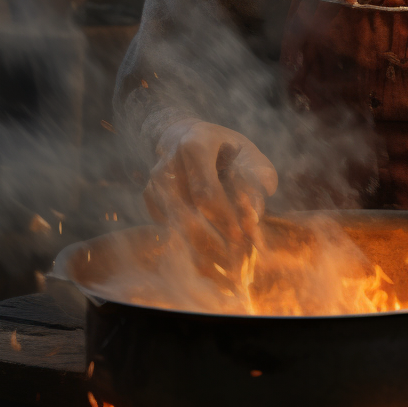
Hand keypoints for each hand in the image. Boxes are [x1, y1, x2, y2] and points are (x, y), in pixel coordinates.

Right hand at [143, 119, 277, 266]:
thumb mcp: (250, 155)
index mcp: (195, 145)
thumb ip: (257, 181)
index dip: (223, 217)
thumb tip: (253, 220)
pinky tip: (210, 262)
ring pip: (175, 226)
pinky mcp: (150, 200)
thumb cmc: (227, 149)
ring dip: (201, 251)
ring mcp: (154, 183)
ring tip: (226, 270)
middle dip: (213, 241)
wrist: (186, 136)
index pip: (205, 191)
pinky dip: (189, 248)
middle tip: (237, 263)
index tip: (242, 237)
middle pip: (187, 213)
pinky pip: (168, 229)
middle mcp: (168, 164)